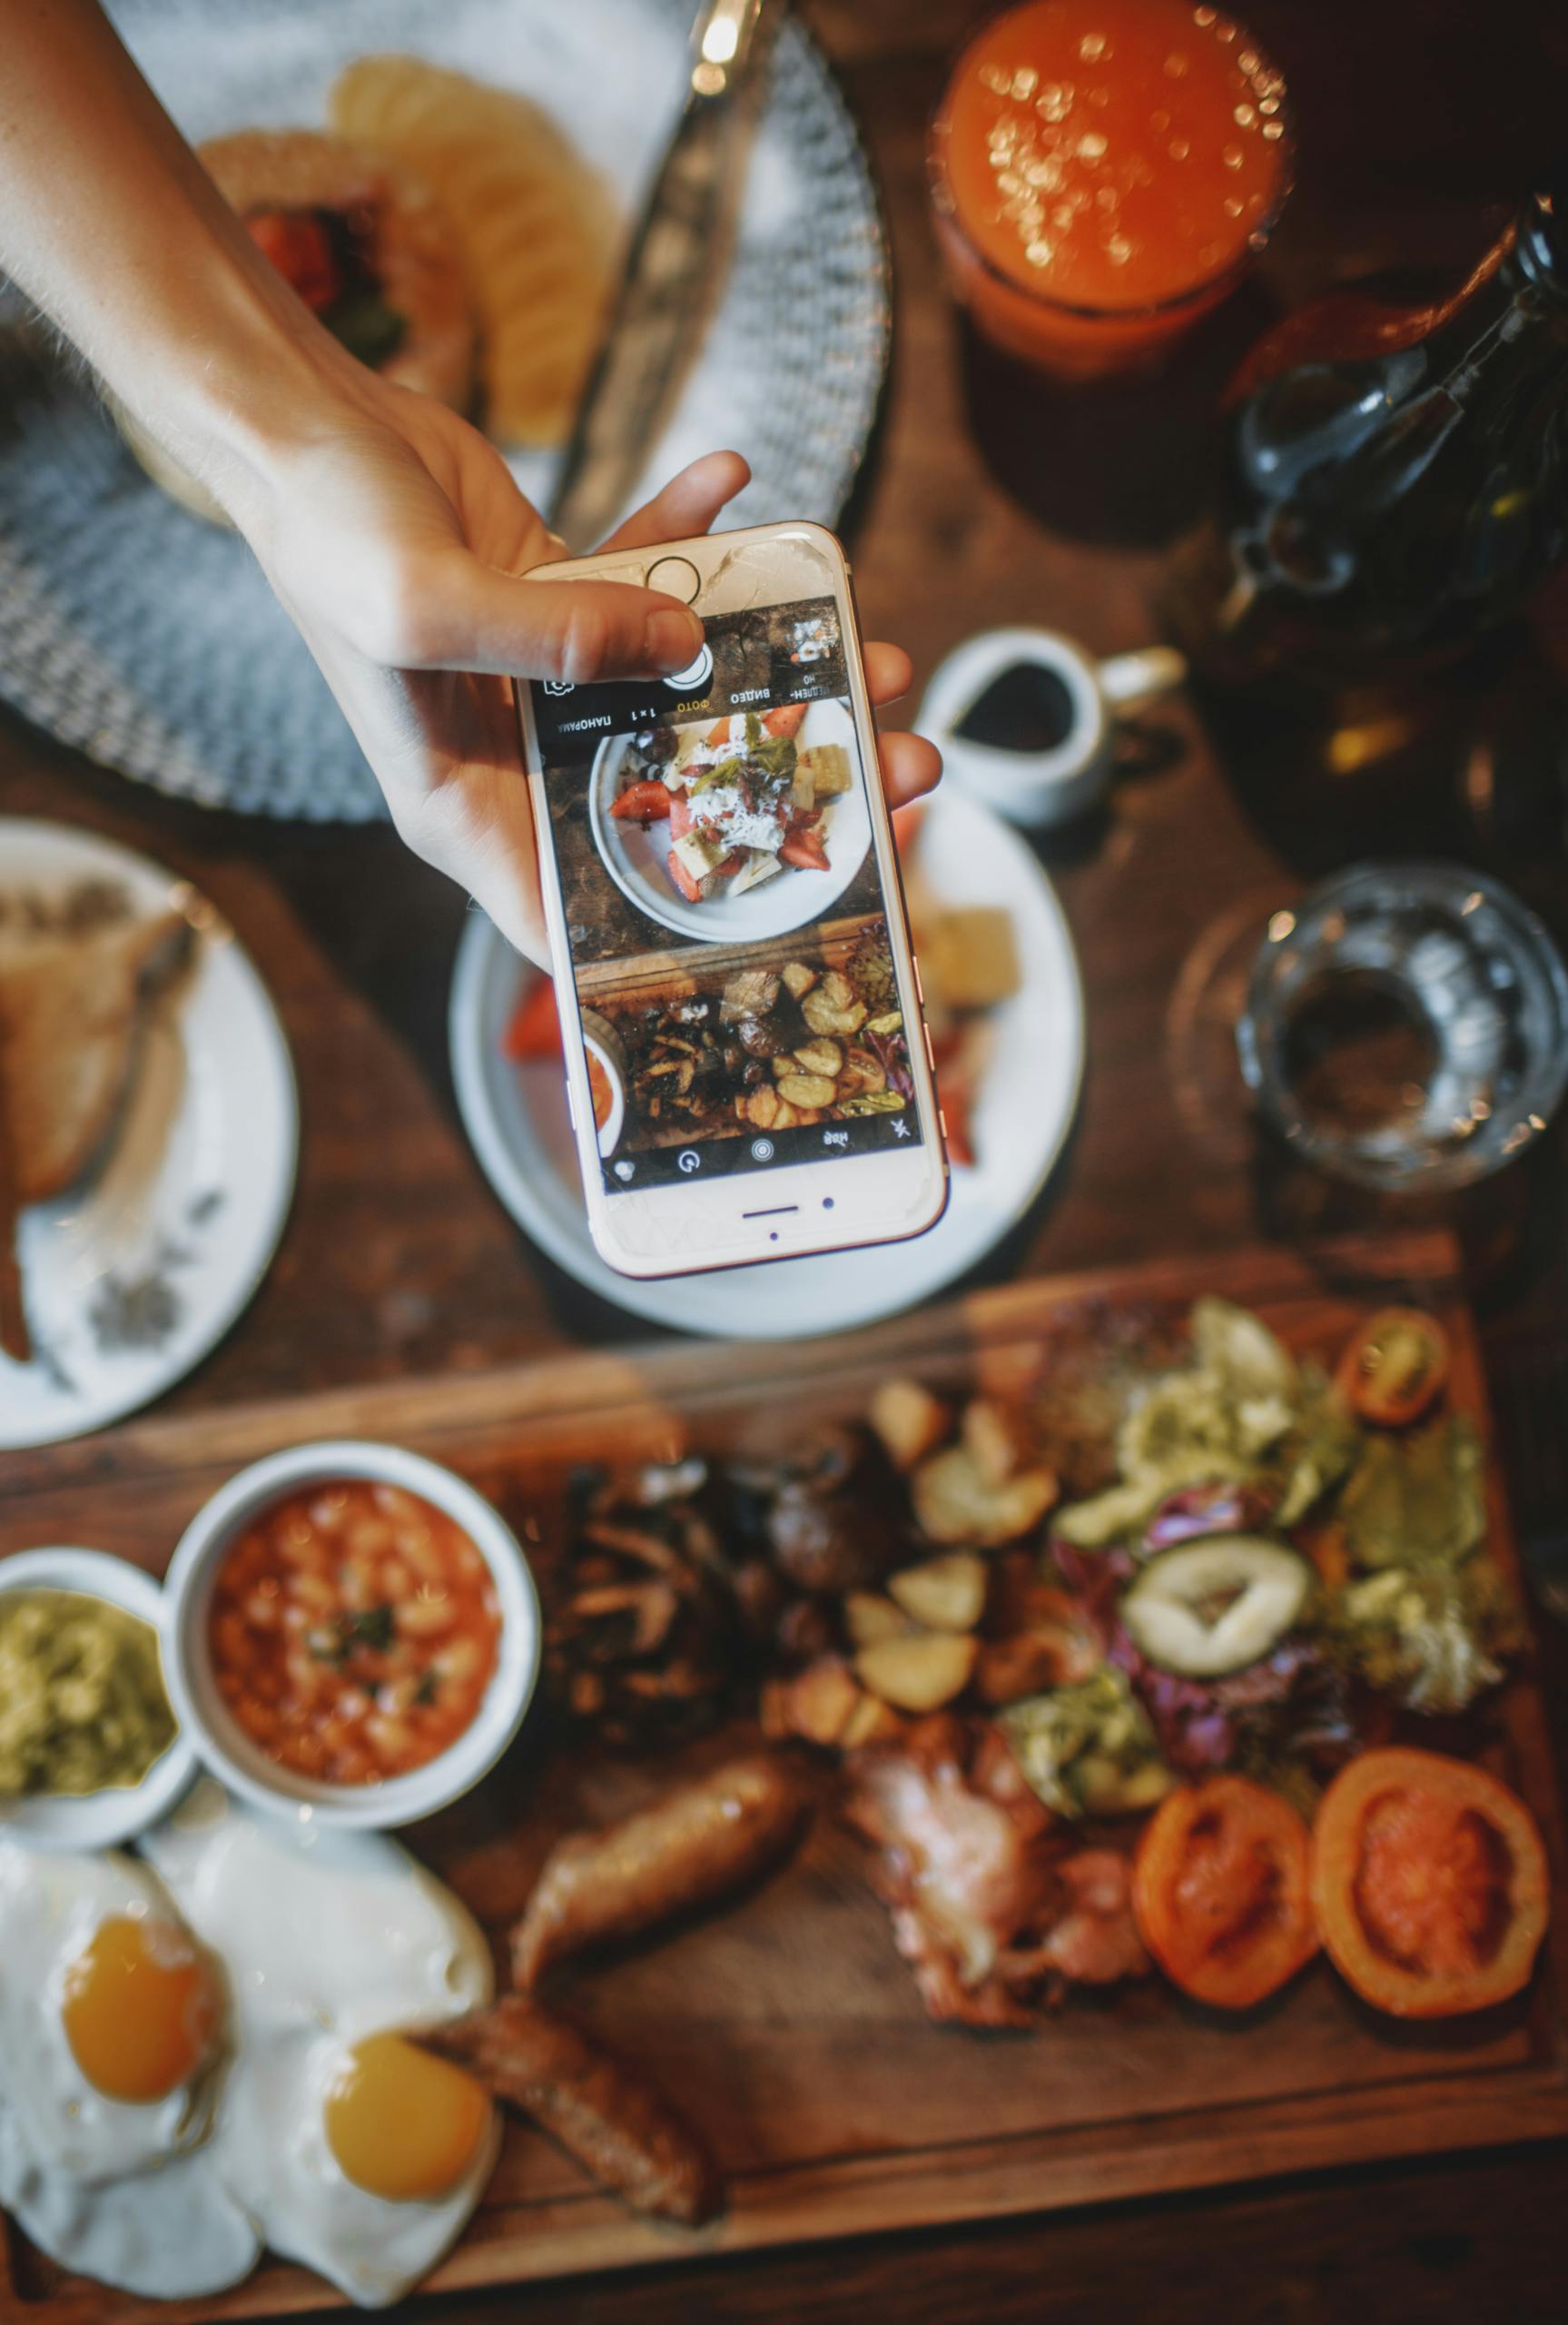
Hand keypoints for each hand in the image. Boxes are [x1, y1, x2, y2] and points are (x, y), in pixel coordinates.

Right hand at [239, 379, 939, 964]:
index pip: (576, 922)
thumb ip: (554, 638)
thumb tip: (684, 650)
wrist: (292, 421)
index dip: (680, 949)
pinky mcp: (559, 603)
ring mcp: (544, 682)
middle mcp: (516, 761)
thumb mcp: (421, 604)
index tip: (803, 931)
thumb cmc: (326, 533)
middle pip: (669, 808)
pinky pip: (652, 586)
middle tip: (896, 762)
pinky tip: (744, 486)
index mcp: (469, 809)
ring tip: (873, 642)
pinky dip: (699, 541)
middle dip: (787, 794)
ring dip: (778, 672)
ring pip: (685, 699)